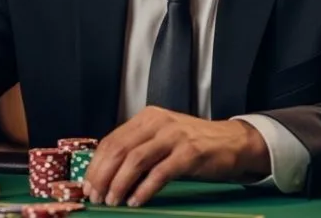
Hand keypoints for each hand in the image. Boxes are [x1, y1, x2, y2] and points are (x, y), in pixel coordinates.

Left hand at [82, 106, 269, 206]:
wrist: (232, 142)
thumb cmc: (193, 143)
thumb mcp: (162, 139)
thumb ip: (138, 149)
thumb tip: (107, 175)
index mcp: (147, 118)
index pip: (112, 140)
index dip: (96, 164)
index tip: (88, 184)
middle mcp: (158, 123)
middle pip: (120, 149)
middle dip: (103, 175)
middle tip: (95, 196)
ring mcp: (174, 136)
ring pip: (136, 159)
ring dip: (120, 183)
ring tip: (112, 201)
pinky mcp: (190, 153)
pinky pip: (160, 172)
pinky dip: (144, 189)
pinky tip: (136, 201)